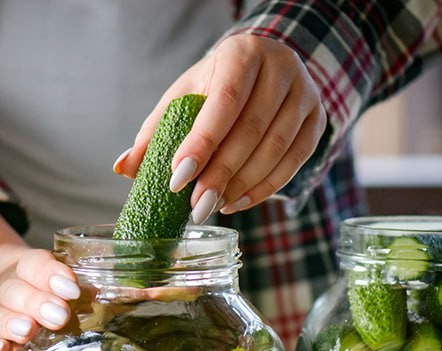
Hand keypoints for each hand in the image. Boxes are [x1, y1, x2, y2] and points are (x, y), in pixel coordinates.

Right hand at [0, 205, 79, 350]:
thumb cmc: (39, 292)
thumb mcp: (56, 284)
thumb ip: (77, 291)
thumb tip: (109, 295)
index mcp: (26, 271)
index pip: (35, 265)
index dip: (51, 275)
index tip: (72, 290)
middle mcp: (5, 291)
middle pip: (15, 292)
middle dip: (37, 303)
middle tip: (59, 316)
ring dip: (10, 323)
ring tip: (27, 330)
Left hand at [114, 34, 326, 222]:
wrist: (265, 70)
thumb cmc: (216, 86)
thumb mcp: (183, 98)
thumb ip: (155, 133)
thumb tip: (123, 169)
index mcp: (242, 53)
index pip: (224, 102)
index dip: (201, 143)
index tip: (177, 178)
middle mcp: (281, 67)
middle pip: (252, 130)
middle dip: (220, 173)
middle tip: (195, 205)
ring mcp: (306, 93)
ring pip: (277, 149)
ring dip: (242, 185)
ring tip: (212, 206)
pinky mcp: (318, 119)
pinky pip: (295, 162)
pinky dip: (264, 188)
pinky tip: (236, 203)